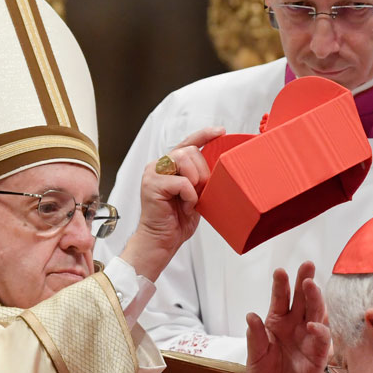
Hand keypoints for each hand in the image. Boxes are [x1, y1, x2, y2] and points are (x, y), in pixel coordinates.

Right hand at [119, 127, 224, 281]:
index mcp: (169, 166)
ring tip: (191, 198)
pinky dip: (189, 196)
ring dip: (195, 180)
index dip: (204, 135)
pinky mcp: (152, 184)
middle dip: (202, 171)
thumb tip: (219, 167)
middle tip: (200, 192)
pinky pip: (182, 182)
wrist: (162, 241)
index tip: (220, 132)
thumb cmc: (177, 221)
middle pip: (189, 151)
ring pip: (183, 159)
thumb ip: (200, 178)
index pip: (187, 143)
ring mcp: (153, 173)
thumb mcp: (195, 195)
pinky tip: (185, 206)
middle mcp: (159, 166)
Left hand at [246, 262, 331, 372]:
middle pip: (303, 299)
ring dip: (315, 299)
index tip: (280, 271)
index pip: (280, 299)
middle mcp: (295, 326)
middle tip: (307, 265)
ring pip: (315, 313)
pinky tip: (312, 324)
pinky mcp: (319, 354)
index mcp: (277, 323)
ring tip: (311, 285)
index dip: (281, 285)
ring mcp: (308, 338)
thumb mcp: (254, 360)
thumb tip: (251, 316)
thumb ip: (254, 339)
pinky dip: (319, 330)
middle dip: (305, 281)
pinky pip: (322, 339)